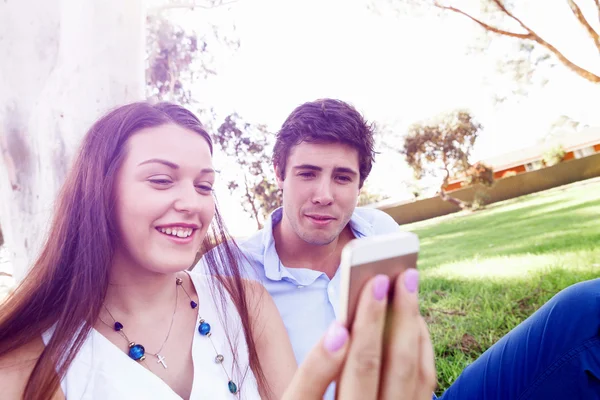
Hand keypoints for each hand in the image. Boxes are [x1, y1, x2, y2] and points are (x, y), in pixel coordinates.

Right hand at [282, 269, 435, 398]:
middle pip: (365, 371)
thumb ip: (310, 370)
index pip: (309, 390)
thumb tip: (340, 328)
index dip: (321, 359)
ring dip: (408, 324)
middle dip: (375, 320)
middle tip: (382, 277)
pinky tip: (414, 318)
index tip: (336, 328)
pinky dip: (422, 344)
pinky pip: (426, 382)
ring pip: (407, 374)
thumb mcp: (299, 398)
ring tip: (406, 283)